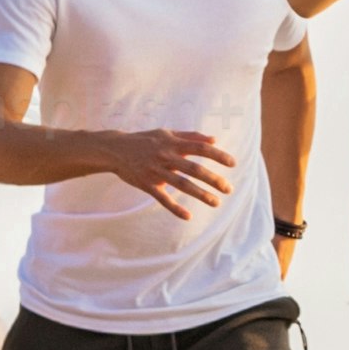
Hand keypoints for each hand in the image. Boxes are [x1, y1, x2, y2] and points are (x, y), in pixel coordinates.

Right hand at [97, 127, 239, 217]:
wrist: (115, 149)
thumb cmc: (144, 140)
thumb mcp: (167, 133)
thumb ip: (191, 136)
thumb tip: (214, 139)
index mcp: (173, 143)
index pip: (200, 148)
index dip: (217, 155)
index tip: (233, 163)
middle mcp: (166, 156)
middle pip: (194, 168)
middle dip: (213, 179)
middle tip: (229, 189)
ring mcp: (155, 171)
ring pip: (181, 185)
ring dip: (200, 194)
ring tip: (216, 202)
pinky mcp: (146, 184)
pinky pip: (162, 198)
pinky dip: (175, 208)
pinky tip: (188, 216)